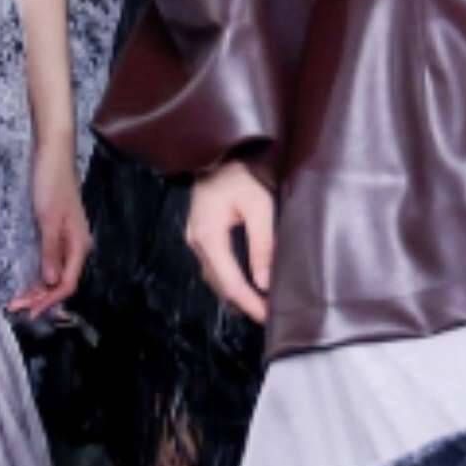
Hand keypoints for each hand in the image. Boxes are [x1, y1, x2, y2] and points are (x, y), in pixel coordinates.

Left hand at [17, 140, 88, 318]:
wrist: (52, 154)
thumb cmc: (51, 184)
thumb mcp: (48, 220)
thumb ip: (51, 251)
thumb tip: (51, 282)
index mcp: (79, 245)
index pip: (67, 284)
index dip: (49, 301)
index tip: (29, 311)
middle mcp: (76, 245)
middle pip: (61, 281)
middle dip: (40, 297)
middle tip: (16, 307)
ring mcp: (67, 239)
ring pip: (55, 272)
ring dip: (38, 288)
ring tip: (19, 299)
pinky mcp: (56, 231)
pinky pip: (50, 260)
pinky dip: (39, 273)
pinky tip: (28, 279)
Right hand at [186, 159, 277, 325]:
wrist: (224, 149)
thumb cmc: (245, 172)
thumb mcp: (260, 205)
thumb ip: (262, 245)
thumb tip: (264, 283)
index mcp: (208, 235)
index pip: (229, 282)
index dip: (250, 303)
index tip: (269, 317)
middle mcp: (196, 241)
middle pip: (219, 284)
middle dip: (244, 303)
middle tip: (271, 315)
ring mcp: (195, 237)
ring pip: (215, 277)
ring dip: (237, 293)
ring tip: (262, 304)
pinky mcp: (200, 233)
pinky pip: (215, 265)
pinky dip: (231, 279)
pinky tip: (248, 283)